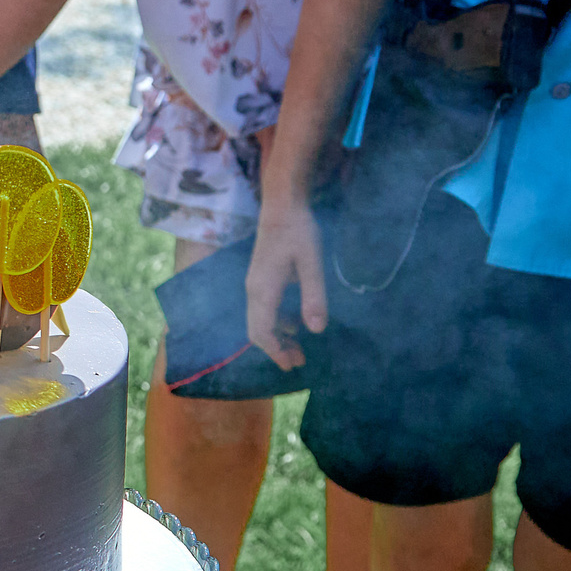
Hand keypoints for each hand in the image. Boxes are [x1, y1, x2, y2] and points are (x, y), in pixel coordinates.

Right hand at [245, 195, 323, 369]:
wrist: (282, 205)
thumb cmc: (298, 231)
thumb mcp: (312, 264)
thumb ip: (314, 297)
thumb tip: (316, 331)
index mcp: (263, 290)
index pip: (261, 332)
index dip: (275, 351)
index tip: (292, 365)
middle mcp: (254, 291)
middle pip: (257, 330)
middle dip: (276, 349)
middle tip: (299, 362)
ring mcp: (255, 284)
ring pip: (260, 321)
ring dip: (277, 337)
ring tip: (299, 348)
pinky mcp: (261, 278)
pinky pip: (264, 309)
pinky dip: (277, 322)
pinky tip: (296, 322)